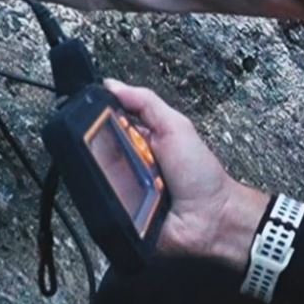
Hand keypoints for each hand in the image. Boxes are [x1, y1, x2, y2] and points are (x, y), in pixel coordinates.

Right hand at [104, 80, 269, 268]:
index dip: (96, 122)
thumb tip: (112, 85)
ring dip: (109, 178)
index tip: (89, 117)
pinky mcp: (121, 218)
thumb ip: (146, 103)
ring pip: (96, 182)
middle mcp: (128, 166)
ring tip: (133, 178)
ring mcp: (124, 193)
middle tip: (123, 154)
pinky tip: (125, 199)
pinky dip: (109, 205)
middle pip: (95, 154)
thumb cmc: (201, 174)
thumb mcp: (176, 126)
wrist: (213, 217)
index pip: (106, 126)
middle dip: (100, 152)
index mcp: (140, 141)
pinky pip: (103, 210)